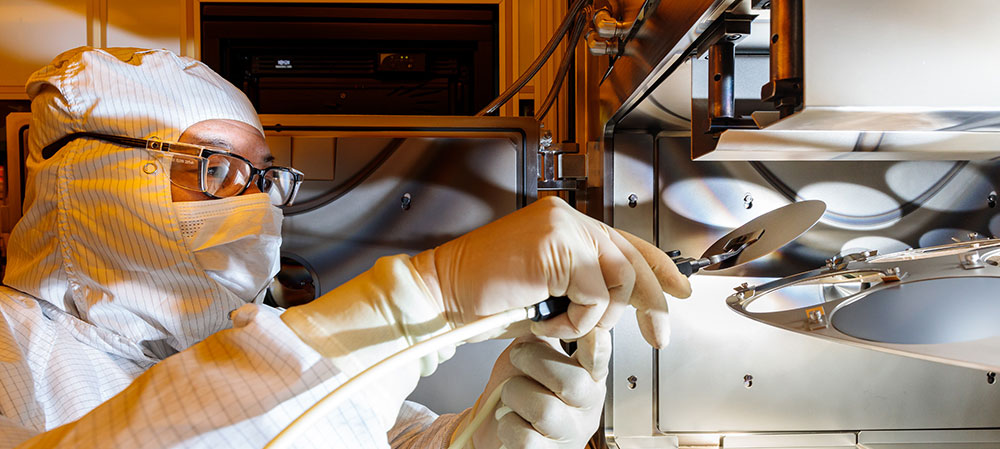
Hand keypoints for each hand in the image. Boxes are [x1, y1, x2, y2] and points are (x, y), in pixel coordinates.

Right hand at [412, 196, 690, 345]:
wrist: (444, 296)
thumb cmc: (485, 298)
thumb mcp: (549, 295)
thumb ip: (586, 289)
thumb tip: (623, 308)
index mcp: (566, 225)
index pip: (626, 241)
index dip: (659, 268)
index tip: (681, 290)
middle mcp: (567, 219)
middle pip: (632, 260)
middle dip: (650, 304)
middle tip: (657, 335)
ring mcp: (563, 227)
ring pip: (617, 278)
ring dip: (596, 317)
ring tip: (564, 325)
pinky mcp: (557, 245)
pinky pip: (593, 293)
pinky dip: (574, 319)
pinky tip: (545, 321)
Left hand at [464, 329, 610, 448]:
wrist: (491, 429)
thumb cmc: (517, 392)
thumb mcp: (532, 356)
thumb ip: (544, 334)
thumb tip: (546, 305)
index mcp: (587, 378)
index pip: (600, 361)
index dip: (599, 348)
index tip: (592, 333)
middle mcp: (584, 408)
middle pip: (571, 381)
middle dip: (533, 362)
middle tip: (517, 358)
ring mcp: (569, 434)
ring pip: (544, 409)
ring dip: (515, 395)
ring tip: (511, 397)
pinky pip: (524, 437)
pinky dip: (507, 425)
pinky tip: (510, 422)